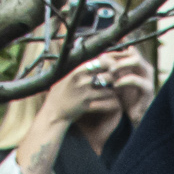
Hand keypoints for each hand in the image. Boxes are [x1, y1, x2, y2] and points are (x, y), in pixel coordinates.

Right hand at [14, 54, 126, 173]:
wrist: (54, 112)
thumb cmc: (61, 94)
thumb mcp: (69, 78)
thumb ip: (81, 70)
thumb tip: (96, 61)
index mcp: (78, 71)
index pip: (101, 61)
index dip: (112, 63)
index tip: (116, 68)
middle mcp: (82, 80)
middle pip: (109, 75)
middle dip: (117, 79)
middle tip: (120, 82)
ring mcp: (84, 93)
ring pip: (110, 90)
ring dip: (115, 93)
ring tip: (116, 94)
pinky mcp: (87, 106)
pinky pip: (106, 104)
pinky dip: (112, 104)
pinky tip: (113, 105)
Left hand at [108, 50, 155, 123]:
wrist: (135, 116)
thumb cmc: (125, 97)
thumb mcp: (117, 80)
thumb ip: (112, 69)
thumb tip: (101, 57)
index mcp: (139, 65)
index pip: (126, 51)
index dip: (114, 52)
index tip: (100, 58)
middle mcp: (145, 68)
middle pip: (132, 52)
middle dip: (117, 56)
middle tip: (105, 62)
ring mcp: (148, 77)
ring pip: (136, 61)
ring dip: (121, 64)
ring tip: (110, 72)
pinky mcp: (148, 89)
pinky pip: (135, 80)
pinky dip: (123, 80)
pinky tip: (115, 85)